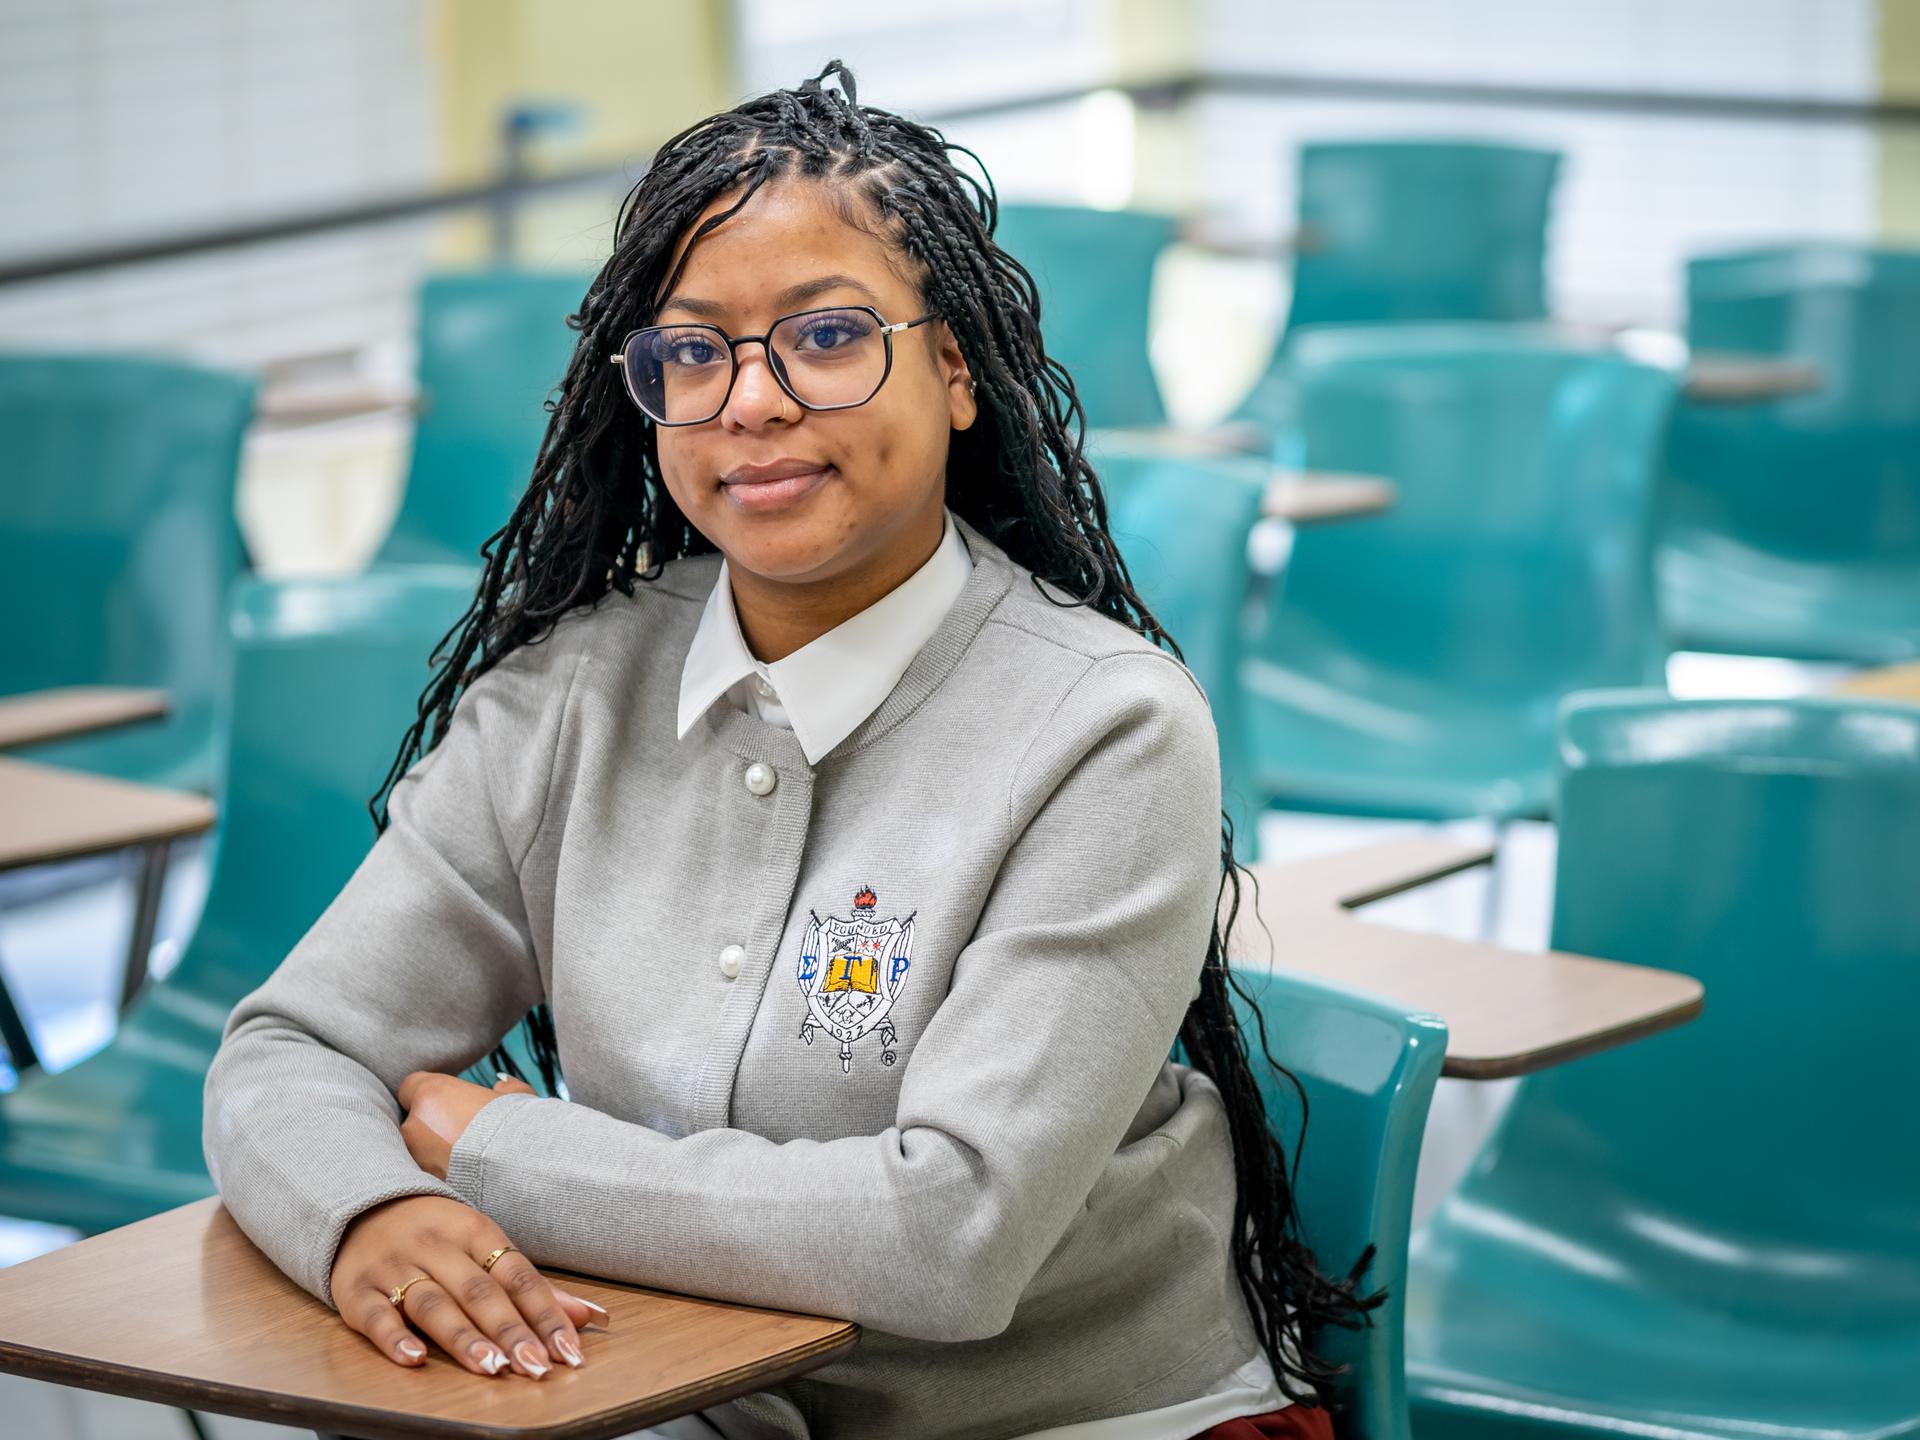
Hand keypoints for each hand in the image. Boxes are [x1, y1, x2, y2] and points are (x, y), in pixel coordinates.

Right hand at [331, 1193, 608, 1376]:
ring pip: (434, 1304)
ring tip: (492, 1368)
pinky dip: (394, 1339)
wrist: (359, 1203)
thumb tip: (589, 1316)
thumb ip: (532, 1285)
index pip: (518, 1275)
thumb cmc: (436, 1234)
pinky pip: (376, 1315)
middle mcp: (437, 1246)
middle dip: (511, 1331)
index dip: (545, 1313)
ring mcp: (395, 1267)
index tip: (569, 1350)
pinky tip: (414, 1360)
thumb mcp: (483, 1245)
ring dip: (464, 1338)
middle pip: (479, 1291)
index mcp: (475, 1230)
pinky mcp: (357, 1290)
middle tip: (537, 1367)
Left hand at [397, 1070, 536, 1179]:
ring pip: (420, 1151)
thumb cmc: (516, 1128)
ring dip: (437, 1154)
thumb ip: (505, 1089)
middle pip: (415, 1121)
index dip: (427, 1094)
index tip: (445, 1102)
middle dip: (433, 1127)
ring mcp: (416, 1159)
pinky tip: (468, 1179)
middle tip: (464, 1133)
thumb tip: (502, 1086)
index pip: (410, 1086)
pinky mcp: (424, 1186)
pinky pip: (429, 1175)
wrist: (520, 1173)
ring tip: (469, 1160)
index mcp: (432, 1094)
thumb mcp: (517, 1098)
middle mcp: (415, 1124)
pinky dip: (443, 1175)